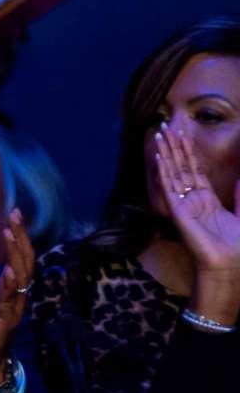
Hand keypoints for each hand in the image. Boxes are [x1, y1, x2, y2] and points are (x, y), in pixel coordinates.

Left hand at [0, 209, 34, 380]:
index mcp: (11, 284)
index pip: (19, 255)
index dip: (19, 235)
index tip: (15, 212)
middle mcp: (17, 294)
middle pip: (24, 263)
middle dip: (21, 239)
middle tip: (15, 216)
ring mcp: (12, 308)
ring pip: (20, 281)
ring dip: (16, 258)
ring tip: (10, 236)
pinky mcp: (4, 323)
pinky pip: (9, 303)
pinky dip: (9, 287)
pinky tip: (8, 272)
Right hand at [155, 128, 239, 319]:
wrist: (227, 266)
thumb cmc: (236, 246)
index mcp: (207, 199)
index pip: (195, 170)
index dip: (189, 152)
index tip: (183, 135)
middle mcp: (192, 199)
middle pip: (181, 167)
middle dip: (175, 147)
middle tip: (167, 127)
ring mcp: (183, 204)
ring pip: (173, 173)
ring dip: (167, 153)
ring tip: (161, 134)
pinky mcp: (178, 211)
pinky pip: (169, 188)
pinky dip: (164, 172)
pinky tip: (160, 158)